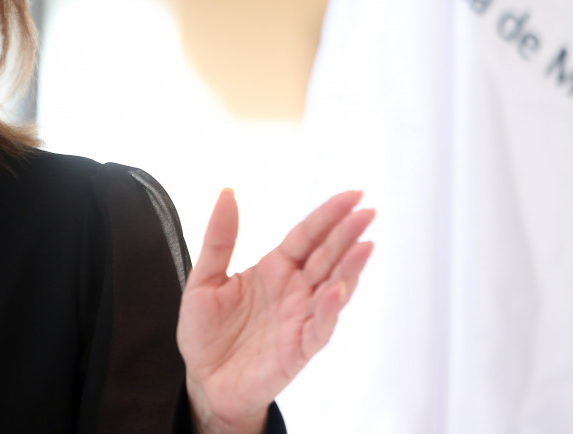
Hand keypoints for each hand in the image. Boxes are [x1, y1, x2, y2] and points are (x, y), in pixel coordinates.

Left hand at [177, 189, 374, 433]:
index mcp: (276, 268)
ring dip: (350, 268)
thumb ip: (219, 238)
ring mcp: (301, 318)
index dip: (328, 215)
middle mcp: (295, 290)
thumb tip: (227, 191)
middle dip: (348, 233)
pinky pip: (319, 328)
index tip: (352, 194)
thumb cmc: (206, 333)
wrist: (204, 381)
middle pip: (327, 255)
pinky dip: (329, 310)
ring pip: (333, 288)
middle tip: (368, 212)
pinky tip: (335, 291)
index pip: (307, 235)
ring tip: (364, 246)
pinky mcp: (299, 348)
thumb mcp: (204, 279)